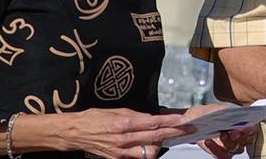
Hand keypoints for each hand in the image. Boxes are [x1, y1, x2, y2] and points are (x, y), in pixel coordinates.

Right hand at [64, 108, 193, 158]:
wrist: (76, 133)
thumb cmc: (94, 118)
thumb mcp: (116, 110)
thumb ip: (136, 115)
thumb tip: (152, 118)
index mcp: (124, 123)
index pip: (153, 123)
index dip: (170, 122)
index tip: (184, 120)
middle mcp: (124, 139)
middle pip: (155, 137)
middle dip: (174, 132)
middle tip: (189, 129)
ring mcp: (121, 152)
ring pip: (149, 152)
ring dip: (160, 145)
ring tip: (168, 136)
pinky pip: (138, 157)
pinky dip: (147, 152)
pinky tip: (151, 145)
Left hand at [181, 104, 255, 158]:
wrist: (203, 118)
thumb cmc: (217, 112)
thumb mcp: (223, 108)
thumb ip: (230, 112)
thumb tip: (233, 114)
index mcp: (246, 124)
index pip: (253, 129)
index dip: (251, 130)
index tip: (246, 128)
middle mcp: (241, 138)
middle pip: (245, 141)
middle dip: (239, 137)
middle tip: (233, 132)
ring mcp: (232, 147)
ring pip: (234, 148)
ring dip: (227, 142)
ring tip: (221, 134)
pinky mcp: (222, 153)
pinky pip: (221, 155)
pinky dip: (214, 149)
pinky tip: (208, 141)